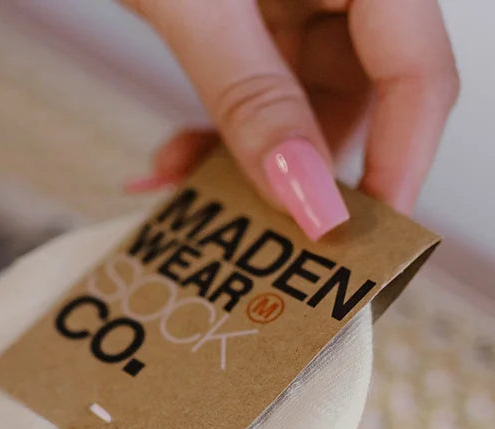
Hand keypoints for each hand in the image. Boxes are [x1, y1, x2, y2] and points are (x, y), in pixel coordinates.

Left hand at [122, 0, 458, 237]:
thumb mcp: (197, 6)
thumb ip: (254, 102)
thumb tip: (309, 201)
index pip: (419, 73)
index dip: (398, 165)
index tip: (358, 242)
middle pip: (362, 99)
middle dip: (298, 174)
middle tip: (254, 231)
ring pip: (302, 106)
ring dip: (242, 160)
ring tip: (180, 181)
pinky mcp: (258, 10)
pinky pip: (258, 89)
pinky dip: (217, 130)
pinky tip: (171, 158)